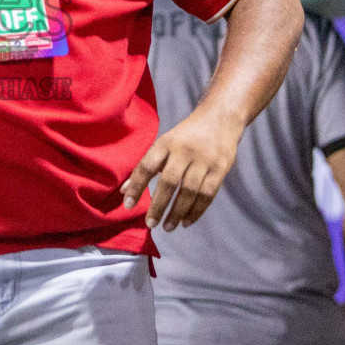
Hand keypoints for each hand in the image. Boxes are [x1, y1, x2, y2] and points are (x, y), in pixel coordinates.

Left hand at [121, 109, 242, 229]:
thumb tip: (124, 192)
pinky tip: (186, 221)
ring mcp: (204, 160)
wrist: (220, 117)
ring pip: (189, 191)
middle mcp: (184, 151)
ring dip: (177, 212)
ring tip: (167, 227)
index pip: (147, 166)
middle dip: (158, 205)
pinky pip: (208, 194)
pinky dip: (196, 211)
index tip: (128, 205)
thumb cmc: (185, 136)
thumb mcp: (163, 145)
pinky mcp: (220, 168)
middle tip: (150, 224)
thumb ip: (145, 167)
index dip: (136, 186)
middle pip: (169, 181)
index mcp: (165, 143)